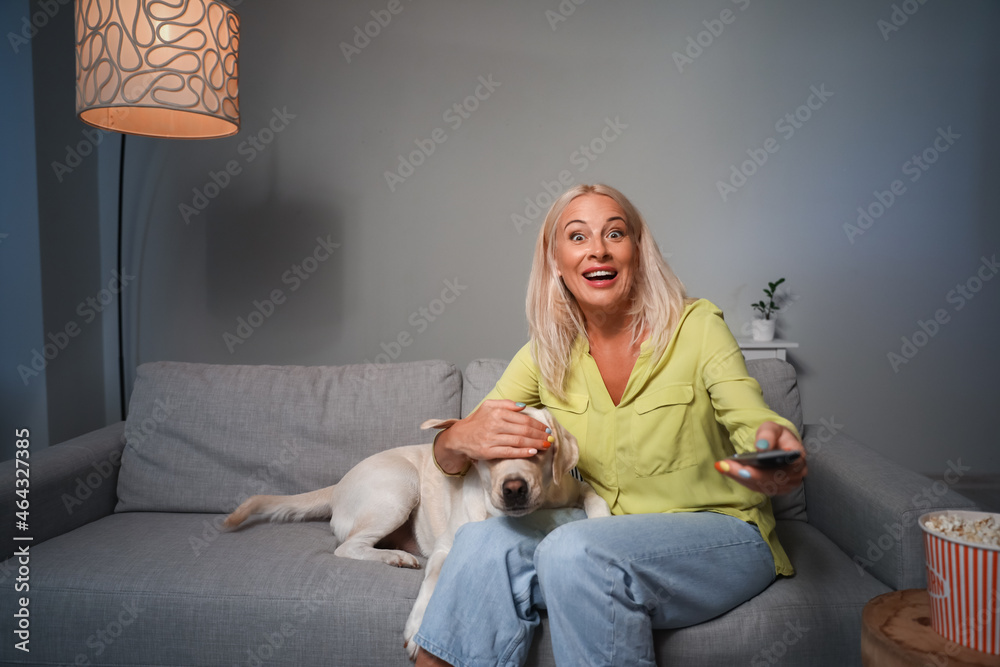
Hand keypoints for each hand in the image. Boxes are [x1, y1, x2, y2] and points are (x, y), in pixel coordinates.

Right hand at [433, 400, 551, 473]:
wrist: (459, 436)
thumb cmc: (477, 421)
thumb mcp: (489, 406)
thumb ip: (507, 404)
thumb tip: (523, 406)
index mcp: (497, 412)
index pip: (523, 419)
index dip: (538, 425)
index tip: (547, 429)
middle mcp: (495, 425)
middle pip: (523, 430)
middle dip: (540, 435)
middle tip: (550, 438)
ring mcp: (492, 439)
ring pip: (519, 441)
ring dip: (535, 444)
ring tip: (546, 445)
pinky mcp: (488, 451)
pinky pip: (509, 452)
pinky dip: (522, 452)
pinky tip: (533, 452)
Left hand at [714, 422, 807, 495]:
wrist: (779, 444)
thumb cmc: (777, 436)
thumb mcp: (773, 428)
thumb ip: (768, 434)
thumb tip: (762, 447)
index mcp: (798, 459)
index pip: (783, 469)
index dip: (764, 472)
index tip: (746, 468)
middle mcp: (795, 476)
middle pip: (770, 480)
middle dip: (746, 475)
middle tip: (726, 466)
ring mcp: (785, 485)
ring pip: (761, 486)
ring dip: (740, 477)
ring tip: (723, 466)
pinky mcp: (774, 488)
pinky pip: (756, 487)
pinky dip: (740, 479)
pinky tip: (727, 470)